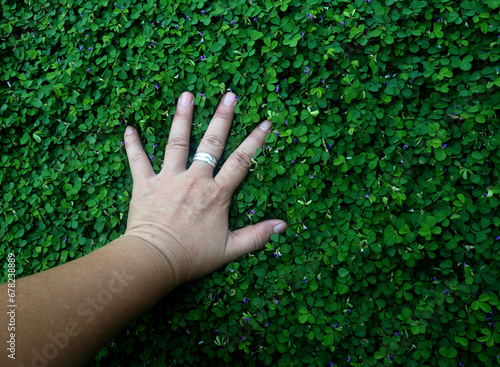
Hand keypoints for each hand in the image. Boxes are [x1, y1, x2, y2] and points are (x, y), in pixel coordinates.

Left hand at [122, 91, 287, 284]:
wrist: (155, 259)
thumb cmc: (193, 256)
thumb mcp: (230, 249)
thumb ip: (257, 236)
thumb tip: (283, 226)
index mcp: (216, 193)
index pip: (241, 161)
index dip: (255, 140)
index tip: (266, 122)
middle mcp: (194, 179)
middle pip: (211, 143)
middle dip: (222, 117)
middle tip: (229, 95)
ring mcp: (169, 179)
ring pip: (177, 142)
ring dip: (182, 117)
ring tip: (187, 95)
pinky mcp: (145, 184)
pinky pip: (138, 160)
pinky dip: (133, 145)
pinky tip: (129, 128)